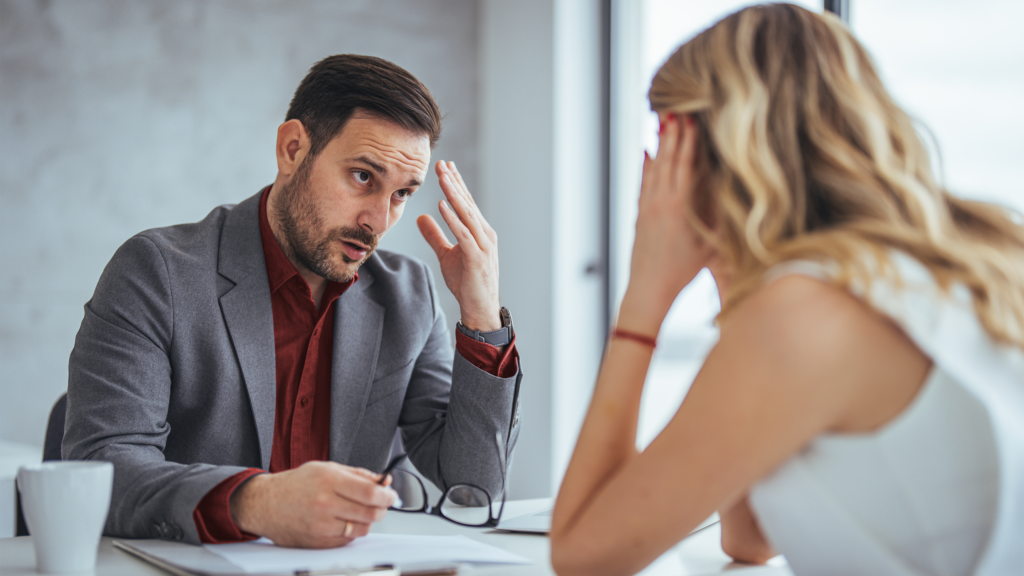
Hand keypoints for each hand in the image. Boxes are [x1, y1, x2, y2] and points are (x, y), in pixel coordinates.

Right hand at [230, 461, 395, 547]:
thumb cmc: (295, 484)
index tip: (391, 494)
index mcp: (329, 480)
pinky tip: (343, 521)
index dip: (388, 495)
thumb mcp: (326, 468)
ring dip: (367, 520)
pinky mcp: (318, 542)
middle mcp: (325, 503)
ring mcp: (321, 525)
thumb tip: (383, 480)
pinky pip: (348, 540)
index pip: (371, 492)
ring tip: (358, 511)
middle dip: (382, 508)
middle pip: (371, 513)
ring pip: (362, 528)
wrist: (265, 504)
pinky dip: (352, 531)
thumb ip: (358, 474)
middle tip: (381, 503)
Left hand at [417, 160, 500, 331]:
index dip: (456, 184)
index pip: (466, 202)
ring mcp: (483, 244)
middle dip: (454, 182)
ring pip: (466, 214)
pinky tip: (443, 206)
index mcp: (479, 231)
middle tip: (442, 163)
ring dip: (454, 194)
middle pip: (467, 203)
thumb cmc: (467, 282)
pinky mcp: (477, 257)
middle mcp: (484, 233)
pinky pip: (463, 234)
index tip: (445, 167)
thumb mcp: (446, 254)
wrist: (480, 308)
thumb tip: (422, 217)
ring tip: (442, 177)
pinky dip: (453, 219)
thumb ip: (435, 235)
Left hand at [619, 114, 716, 334]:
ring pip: (653, 168)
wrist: (648, 290)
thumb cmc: (681, 274)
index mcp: (678, 208)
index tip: (691, 119)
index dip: (689, 142)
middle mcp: (660, 203)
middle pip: (667, 161)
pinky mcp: (640, 215)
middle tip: (675, 109)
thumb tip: (743, 206)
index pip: (684, 167)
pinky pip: (643, 183)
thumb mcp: (709, 249)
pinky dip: (646, 165)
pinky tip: (646, 151)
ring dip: (659, 144)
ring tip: (661, 121)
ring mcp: (648, 208)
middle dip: (673, 134)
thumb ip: (722, 225)